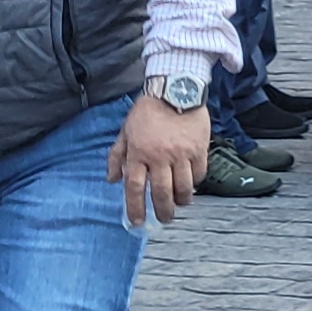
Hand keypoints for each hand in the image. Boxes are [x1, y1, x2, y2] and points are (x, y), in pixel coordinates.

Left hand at [109, 86, 209, 227]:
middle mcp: (160, 156)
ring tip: (179, 204)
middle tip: (164, 219)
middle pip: (161, 193)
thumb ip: (116, 156)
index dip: (135, 208)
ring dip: (181, 200)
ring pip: (183, 188)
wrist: (175, 88)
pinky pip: (198, 174)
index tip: (137, 222)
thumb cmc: (147, 111)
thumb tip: (112, 180)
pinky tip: (190, 184)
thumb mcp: (125, 131)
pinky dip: (194, 183)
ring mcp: (181, 154)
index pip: (134, 188)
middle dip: (162, 211)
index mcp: (139, 153)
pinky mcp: (199, 149)